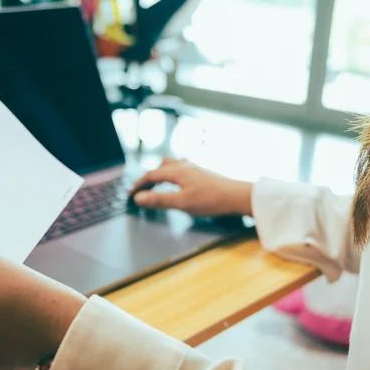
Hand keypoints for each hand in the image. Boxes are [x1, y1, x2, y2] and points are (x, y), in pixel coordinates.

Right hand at [129, 158, 252, 216]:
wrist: (238, 196)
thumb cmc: (212, 200)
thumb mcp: (182, 203)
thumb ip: (159, 200)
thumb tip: (139, 198)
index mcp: (177, 172)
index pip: (151, 175)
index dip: (138, 185)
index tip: (131, 194)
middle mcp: (185, 166)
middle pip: (160, 166)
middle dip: (149, 177)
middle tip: (142, 190)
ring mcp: (195, 168)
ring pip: (172, 166)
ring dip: (161, 174)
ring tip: (157, 185)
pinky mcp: (203, 173)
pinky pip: (181, 170)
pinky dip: (172, 176)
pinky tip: (178, 185)